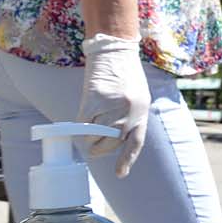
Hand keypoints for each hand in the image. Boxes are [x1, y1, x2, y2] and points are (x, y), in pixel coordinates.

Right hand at [79, 34, 150, 176]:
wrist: (115, 48)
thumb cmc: (125, 72)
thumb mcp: (137, 96)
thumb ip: (130, 116)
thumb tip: (114, 137)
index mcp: (141, 112)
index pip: (135, 143)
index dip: (127, 160)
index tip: (119, 174)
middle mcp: (129, 111)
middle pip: (111, 142)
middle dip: (100, 148)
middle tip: (93, 146)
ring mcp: (112, 105)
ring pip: (94, 135)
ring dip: (88, 136)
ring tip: (87, 128)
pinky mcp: (94, 99)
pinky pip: (83, 122)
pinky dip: (79, 125)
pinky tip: (81, 119)